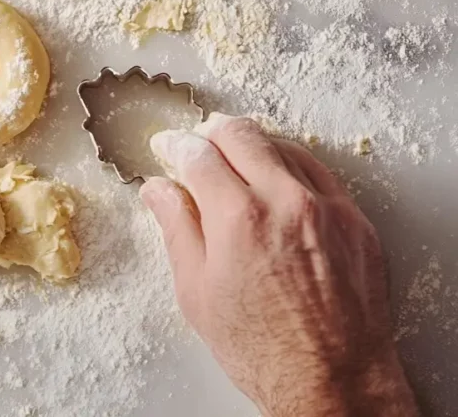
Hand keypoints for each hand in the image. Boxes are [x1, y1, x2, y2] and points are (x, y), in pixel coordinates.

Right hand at [143, 114, 417, 416]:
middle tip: (196, 142)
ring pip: (282, 144)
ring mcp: (326, 207)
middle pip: (240, 133)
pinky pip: (318, 170)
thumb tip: (158, 190)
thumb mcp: (197, 293)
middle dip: (210, 132)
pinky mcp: (355, 219)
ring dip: (251, 144)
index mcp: (237, 218)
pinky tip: (276, 178)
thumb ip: (177, 229)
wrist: (336, 382)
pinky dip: (289, 164)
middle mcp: (285, 201)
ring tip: (233, 159)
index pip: (197, 153)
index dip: (174, 144)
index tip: (166, 146)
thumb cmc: (263, 349)